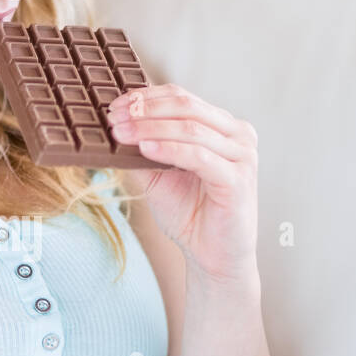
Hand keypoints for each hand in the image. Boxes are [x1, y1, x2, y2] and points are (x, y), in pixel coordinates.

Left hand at [107, 84, 258, 285]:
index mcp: (223, 127)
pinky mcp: (239, 179)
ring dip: (149, 128)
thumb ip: (143, 148)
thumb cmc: (189, 214)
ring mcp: (242, 155)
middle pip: (186, 107)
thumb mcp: (159, 175)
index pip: (182, 98)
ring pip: (190, 129)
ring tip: (120, 133)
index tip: (115, 106)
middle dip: (144, 110)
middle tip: (114, 116)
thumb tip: (113, 126)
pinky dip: (168, 149)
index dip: (146, 98)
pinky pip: (198, 156)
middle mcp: (238, 135)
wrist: (212, 257)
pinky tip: (144, 148)